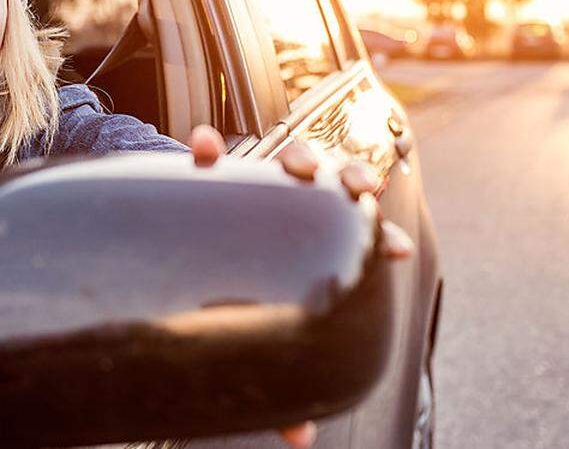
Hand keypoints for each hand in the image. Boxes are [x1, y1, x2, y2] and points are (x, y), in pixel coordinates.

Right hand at [187, 125, 414, 446]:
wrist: (170, 249)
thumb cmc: (230, 294)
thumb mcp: (257, 334)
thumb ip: (279, 371)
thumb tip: (298, 435)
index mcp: (311, 242)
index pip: (356, 233)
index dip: (381, 236)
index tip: (398, 249)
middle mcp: (288, 208)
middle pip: (332, 180)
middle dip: (348, 176)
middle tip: (349, 190)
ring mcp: (251, 187)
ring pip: (287, 154)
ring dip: (298, 154)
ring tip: (295, 167)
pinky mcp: (206, 175)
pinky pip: (207, 151)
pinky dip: (207, 146)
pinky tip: (203, 149)